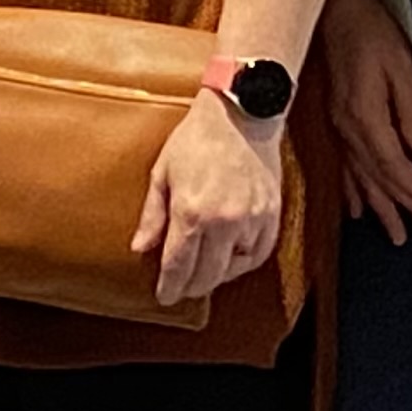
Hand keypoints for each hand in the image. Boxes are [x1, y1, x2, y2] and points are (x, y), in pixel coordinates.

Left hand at [130, 89, 284, 306]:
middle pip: (206, 275)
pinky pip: (257, 254)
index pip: (178, 265)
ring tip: (204, 271)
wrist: (240, 114)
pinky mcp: (271, 215)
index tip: (164, 297)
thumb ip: (153, 215)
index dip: (170, 286)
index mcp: (191, 210)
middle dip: (191, 287)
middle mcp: (223, 221)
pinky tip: (230, 258)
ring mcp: (250, 220)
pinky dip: (243, 261)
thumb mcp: (163, 172)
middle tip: (182, 289)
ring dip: (217, 275)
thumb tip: (140, 248)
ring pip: (233, 268)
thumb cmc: (196, 139)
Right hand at [318, 0, 411, 241]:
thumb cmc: (373, 33)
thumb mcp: (402, 66)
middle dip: (403, 207)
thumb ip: (411, 111)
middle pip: (378, 178)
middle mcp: (348, 129)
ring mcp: (337, 127)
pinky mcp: (333, 121)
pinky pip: (342, 166)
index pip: (394, 165)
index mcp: (365, 116)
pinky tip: (355, 211)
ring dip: (378, 208)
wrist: (335, 10)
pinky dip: (350, 191)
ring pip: (359, 178)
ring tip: (395, 236)